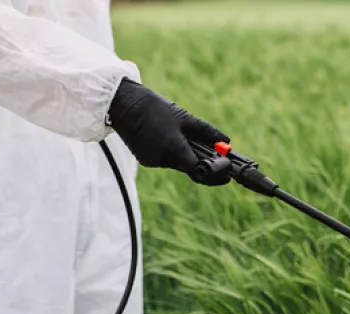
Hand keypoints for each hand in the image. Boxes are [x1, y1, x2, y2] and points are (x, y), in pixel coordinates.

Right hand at [107, 78, 230, 185]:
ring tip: (177, 134)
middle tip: (213, 157)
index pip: (198, 170)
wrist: (123, 104)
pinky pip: (163, 160)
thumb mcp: (183, 117)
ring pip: (175, 163)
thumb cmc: (154, 107)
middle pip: (188, 167)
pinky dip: (169, 152)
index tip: (226, 172)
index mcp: (173, 146)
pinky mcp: (144, 159)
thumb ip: (206, 131)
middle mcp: (162, 158)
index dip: (214, 173)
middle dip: (199, 162)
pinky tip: (163, 136)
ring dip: (183, 155)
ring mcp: (152, 161)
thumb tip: (226, 140)